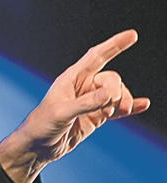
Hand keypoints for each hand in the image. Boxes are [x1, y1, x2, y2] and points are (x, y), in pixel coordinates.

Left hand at [0, 30, 149, 182]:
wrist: (38, 147)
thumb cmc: (42, 125)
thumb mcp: (62, 113)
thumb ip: (86, 104)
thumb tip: (110, 95)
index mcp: (71, 78)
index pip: (96, 56)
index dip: (114, 45)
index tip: (132, 35)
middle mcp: (82, 87)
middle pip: (110, 79)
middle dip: (116, 89)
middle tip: (113, 103)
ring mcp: (90, 102)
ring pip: (116, 93)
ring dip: (123, 101)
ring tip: (121, 111)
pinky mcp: (95, 117)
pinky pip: (117, 109)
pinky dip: (130, 107)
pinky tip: (143, 104)